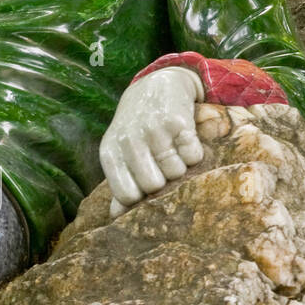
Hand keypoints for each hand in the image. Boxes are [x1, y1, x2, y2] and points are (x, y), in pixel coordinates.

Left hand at [100, 66, 204, 218]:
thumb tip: (117, 218)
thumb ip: (120, 183)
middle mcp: (129, 140)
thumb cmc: (135, 129)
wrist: (155, 86)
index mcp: (110, 152)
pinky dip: (194, 154)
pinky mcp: (178, 121)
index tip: (147, 189)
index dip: (141, 198)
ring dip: (180, 168)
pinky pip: (193, 156)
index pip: (127, 195)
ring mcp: (153, 130)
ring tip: (174, 153)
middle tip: (163, 169)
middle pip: (154, 186)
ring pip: (176, 172)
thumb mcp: (120, 153)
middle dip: (163, 183)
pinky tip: (185, 142)